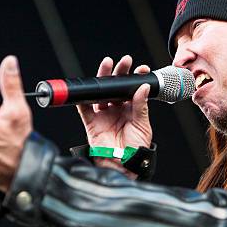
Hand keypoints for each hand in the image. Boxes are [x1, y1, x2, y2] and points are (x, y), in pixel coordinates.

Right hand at [76, 55, 151, 175]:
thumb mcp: (142, 125)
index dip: (136, 78)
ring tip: (107, 65)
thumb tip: (143, 86)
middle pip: (116, 87)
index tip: (141, 69)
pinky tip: (87, 87)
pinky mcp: (91, 122)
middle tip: (125, 62)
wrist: (123, 165)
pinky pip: (84, 108)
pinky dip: (82, 98)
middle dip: (119, 73)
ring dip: (103, 79)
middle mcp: (117, 109)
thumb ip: (141, 106)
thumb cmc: (136, 148)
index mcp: (132, 109)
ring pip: (101, 92)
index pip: (133, 89)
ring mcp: (103, 115)